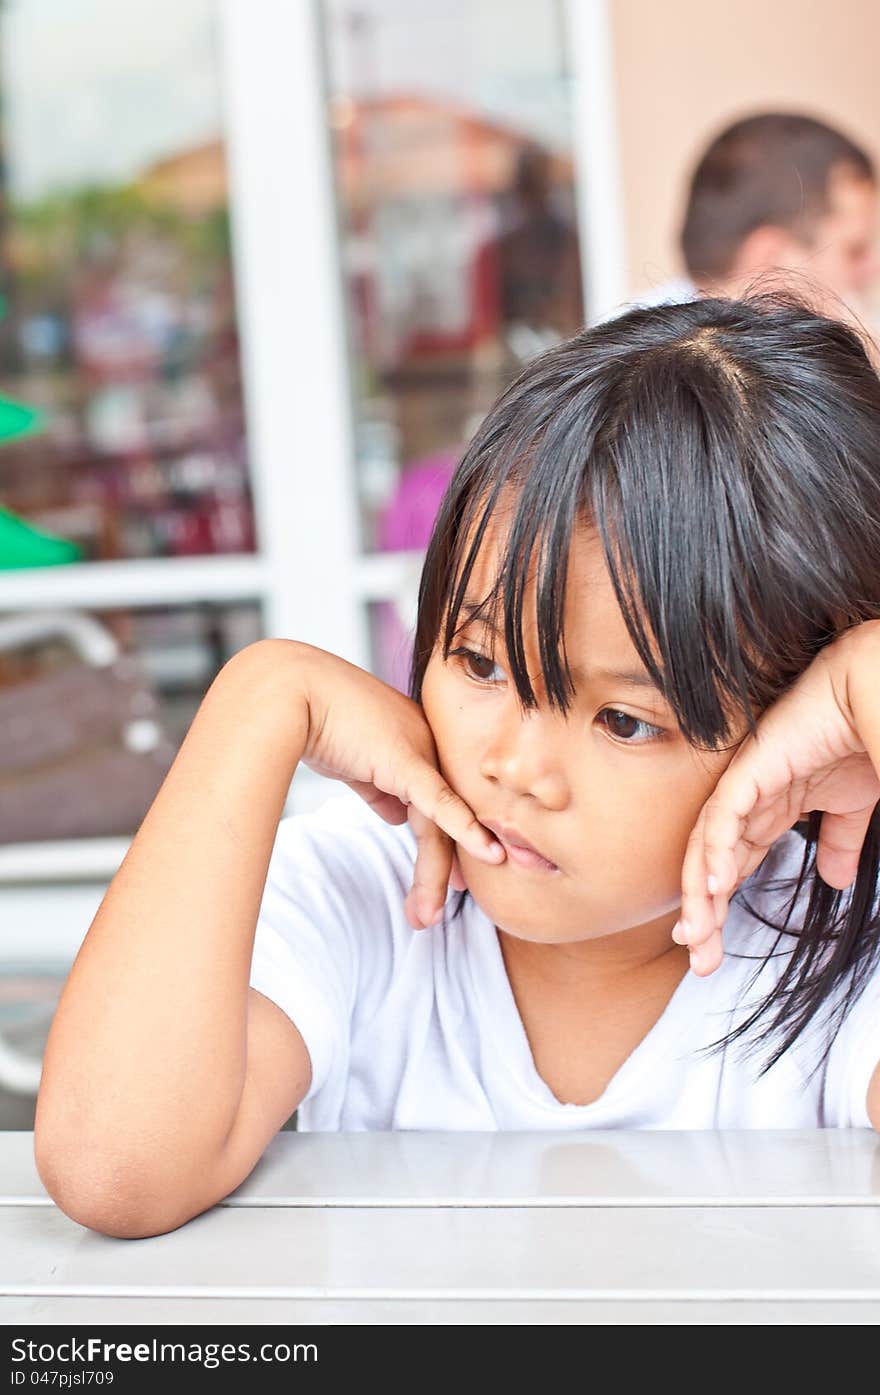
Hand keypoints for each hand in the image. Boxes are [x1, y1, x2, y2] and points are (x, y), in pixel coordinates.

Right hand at [297, 643, 504, 928]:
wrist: (291, 692)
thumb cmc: (315, 719)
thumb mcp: (354, 761)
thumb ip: (380, 789)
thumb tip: (398, 816)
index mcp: (418, 746)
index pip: (438, 806)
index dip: (446, 846)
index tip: (449, 883)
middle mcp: (429, 747)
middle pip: (442, 820)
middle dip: (439, 871)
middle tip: (430, 913)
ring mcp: (422, 751)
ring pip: (437, 825)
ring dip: (431, 874)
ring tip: (424, 916)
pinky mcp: (408, 759)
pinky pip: (440, 803)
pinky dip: (465, 828)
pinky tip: (488, 853)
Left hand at [677, 621, 879, 975]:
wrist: (869, 692)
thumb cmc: (860, 736)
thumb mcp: (851, 808)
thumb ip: (839, 843)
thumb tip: (836, 879)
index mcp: (766, 811)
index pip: (731, 868)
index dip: (718, 910)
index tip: (709, 953)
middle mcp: (746, 802)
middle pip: (710, 866)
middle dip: (702, 916)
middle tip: (698, 961)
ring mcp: (744, 785)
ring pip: (705, 847)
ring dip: (699, 894)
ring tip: (697, 935)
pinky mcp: (750, 768)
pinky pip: (723, 816)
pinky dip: (714, 851)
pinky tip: (713, 886)